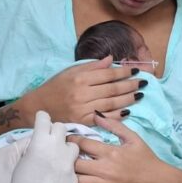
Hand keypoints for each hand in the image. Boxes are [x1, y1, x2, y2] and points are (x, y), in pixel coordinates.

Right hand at [0, 111, 79, 182]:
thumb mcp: (19, 161)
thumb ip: (31, 146)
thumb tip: (39, 140)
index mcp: (39, 143)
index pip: (44, 118)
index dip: (41, 119)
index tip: (41, 121)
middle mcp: (57, 150)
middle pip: (61, 128)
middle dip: (55, 132)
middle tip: (49, 140)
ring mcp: (68, 164)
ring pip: (73, 145)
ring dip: (65, 148)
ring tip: (57, 157)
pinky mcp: (74, 178)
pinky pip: (73, 166)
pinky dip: (67, 167)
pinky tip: (58, 176)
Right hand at [17, 56, 143, 124]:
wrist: (39, 108)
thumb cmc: (55, 87)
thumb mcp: (71, 71)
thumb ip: (92, 66)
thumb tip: (112, 60)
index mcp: (80, 77)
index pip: (108, 74)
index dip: (124, 72)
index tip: (135, 70)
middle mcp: (82, 93)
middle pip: (112, 89)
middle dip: (130, 85)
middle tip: (143, 83)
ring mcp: (83, 109)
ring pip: (111, 103)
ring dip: (128, 99)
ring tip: (139, 95)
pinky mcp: (83, 122)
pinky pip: (104, 118)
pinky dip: (117, 115)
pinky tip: (127, 110)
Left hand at [69, 113, 170, 182]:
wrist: (160, 181)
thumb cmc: (146, 158)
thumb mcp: (133, 138)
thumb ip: (114, 125)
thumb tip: (96, 114)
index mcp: (110, 152)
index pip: (82, 144)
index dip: (70, 141)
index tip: (65, 141)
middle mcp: (106, 169)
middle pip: (75, 164)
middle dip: (66, 160)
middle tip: (62, 159)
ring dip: (70, 178)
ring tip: (66, 174)